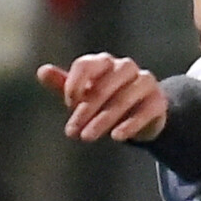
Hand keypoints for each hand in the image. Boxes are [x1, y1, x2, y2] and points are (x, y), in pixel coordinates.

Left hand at [37, 53, 167, 142]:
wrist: (143, 113)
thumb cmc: (106, 101)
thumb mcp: (83, 94)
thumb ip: (64, 84)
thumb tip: (42, 71)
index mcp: (104, 62)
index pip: (86, 65)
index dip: (75, 83)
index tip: (68, 104)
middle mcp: (125, 67)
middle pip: (104, 85)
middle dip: (86, 110)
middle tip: (72, 132)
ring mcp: (144, 82)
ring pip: (124, 98)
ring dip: (104, 119)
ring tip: (88, 137)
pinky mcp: (158, 101)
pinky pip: (145, 110)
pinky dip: (130, 124)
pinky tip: (117, 137)